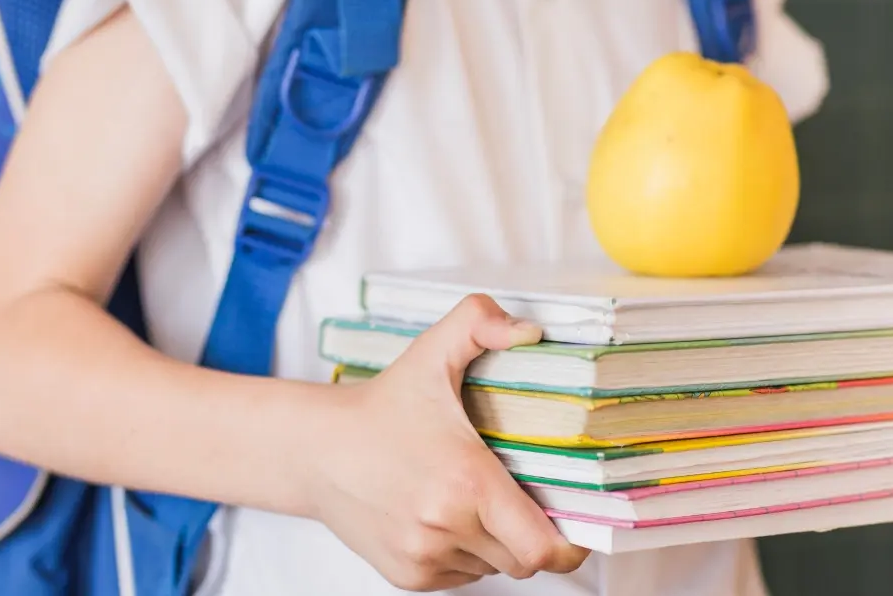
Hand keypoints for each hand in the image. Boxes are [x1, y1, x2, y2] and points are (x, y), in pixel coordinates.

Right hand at [302, 294, 590, 590]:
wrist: (314, 450)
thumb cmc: (379, 407)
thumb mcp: (431, 351)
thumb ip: (481, 322)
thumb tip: (530, 330)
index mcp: (467, 481)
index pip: (542, 547)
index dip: (570, 545)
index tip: (578, 528)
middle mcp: (446, 526)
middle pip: (523, 561)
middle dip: (532, 536)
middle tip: (524, 500)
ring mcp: (424, 556)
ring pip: (492, 567)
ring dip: (496, 543)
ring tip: (474, 499)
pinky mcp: (406, 575)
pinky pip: (461, 575)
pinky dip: (465, 552)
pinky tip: (447, 515)